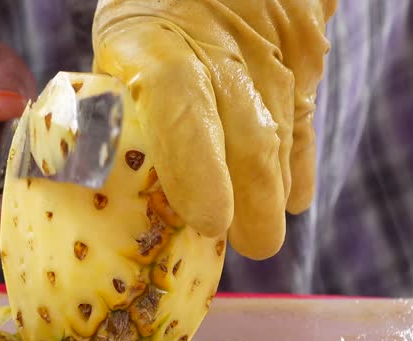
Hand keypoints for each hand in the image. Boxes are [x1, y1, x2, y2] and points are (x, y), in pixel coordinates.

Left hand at [93, 0, 335, 259]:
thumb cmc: (153, 8)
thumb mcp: (119, 40)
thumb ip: (120, 101)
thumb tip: (109, 179)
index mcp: (158, 46)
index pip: (181, 104)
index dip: (199, 166)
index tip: (211, 220)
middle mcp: (224, 54)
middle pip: (247, 134)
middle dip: (252, 198)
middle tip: (252, 244)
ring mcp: (270, 57)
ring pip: (279, 135)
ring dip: (272, 190)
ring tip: (261, 234)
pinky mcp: (303, 60)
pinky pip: (302, 121)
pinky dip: (298, 164)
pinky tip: (293, 200)